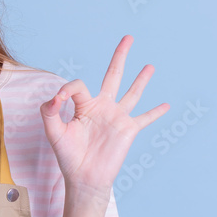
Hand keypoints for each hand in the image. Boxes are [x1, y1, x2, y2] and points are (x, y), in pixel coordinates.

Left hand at [39, 35, 168, 198]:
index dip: (67, 89)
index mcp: (83, 105)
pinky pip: (145, 118)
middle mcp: (102, 107)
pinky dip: (156, 112)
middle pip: (113, 75)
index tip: (59, 99)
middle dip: (120, 56)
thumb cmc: (67, 156)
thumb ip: (49, 111)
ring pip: (132, 93)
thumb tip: (57, 95)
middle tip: (128, 38)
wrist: (84, 178)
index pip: (78, 85)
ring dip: (141, 79)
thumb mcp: (53, 132)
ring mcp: (117, 117)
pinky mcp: (129, 130)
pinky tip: (167, 105)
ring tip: (149, 65)